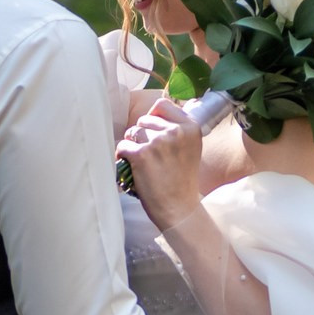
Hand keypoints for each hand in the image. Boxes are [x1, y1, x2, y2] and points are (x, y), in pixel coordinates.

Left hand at [121, 99, 204, 231]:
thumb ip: (178, 130)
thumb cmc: (182, 181)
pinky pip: (123, 146)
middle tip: (148, 154)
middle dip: (142, 134)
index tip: (153, 132)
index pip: (162, 105)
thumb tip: (154, 114)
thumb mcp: (190, 149)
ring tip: (140, 162)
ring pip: (133, 132)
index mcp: (190, 127)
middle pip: (145, 120)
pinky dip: (122, 156)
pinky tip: (131, 167)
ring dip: (132, 145)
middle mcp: (176, 131)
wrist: (180, 209)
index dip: (153, 117)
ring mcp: (158, 142)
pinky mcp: (142, 155)